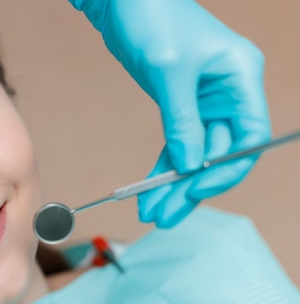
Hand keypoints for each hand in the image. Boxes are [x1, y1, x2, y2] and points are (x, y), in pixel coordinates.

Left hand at [70, 0, 269, 226]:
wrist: (123, 0)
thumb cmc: (153, 17)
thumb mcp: (169, 71)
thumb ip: (181, 120)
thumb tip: (187, 166)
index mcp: (240, 77)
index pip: (248, 137)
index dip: (226, 169)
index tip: (195, 189)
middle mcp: (229, 92)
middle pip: (219, 152)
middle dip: (191, 186)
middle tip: (164, 214)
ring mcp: (204, 101)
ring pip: (195, 153)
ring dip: (174, 184)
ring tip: (152, 212)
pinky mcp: (179, 105)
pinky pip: (176, 143)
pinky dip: (164, 167)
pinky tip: (150, 190)